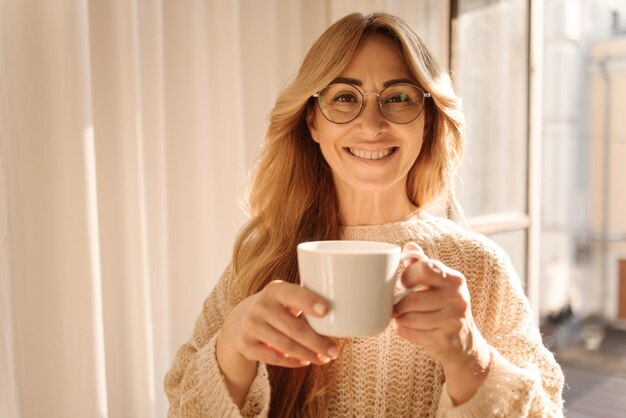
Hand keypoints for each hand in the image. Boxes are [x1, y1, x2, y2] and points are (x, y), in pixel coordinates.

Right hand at [219, 280, 339, 368]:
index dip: (309, 302)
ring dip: (308, 354)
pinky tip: (306, 361)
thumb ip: (306, 302)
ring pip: (285, 345)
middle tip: (335, 350)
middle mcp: (260, 306)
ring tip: (324, 358)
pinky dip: (292, 362)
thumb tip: (343, 317)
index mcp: (274, 290)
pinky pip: (273, 358)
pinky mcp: (246, 345)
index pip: (293, 295)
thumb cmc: (278, 308)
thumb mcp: (286, 298)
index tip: (326, 311)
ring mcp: (250, 326)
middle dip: (317, 341)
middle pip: (293, 327)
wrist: (241, 321)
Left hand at [392, 242, 489, 375]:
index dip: (407, 275)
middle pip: (412, 298)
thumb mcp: (441, 284)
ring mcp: (453, 321)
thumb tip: (410, 246)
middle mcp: (457, 299)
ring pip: (408, 317)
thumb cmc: (446, 308)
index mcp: (454, 280)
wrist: (466, 344)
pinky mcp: (444, 341)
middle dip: (398, 304)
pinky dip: (402, 330)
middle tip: (395, 305)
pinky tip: (406, 328)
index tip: (402, 283)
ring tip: (401, 316)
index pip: (426, 268)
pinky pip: (410, 333)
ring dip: (399, 318)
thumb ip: (425, 265)